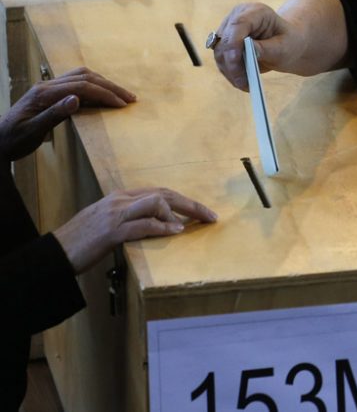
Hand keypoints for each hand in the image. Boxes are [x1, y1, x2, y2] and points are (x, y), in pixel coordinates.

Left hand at [0, 67, 134, 162]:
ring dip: (104, 83)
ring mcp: (48, 87)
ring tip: (121, 95)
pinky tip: (102, 95)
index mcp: (43, 93)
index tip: (122, 105)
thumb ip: (54, 114)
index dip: (104, 94)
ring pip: (82, 76)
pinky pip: (76, 82)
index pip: (82, 87)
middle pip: (85, 78)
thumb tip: (76, 99)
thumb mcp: (32, 132)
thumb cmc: (13, 140)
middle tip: (130, 98)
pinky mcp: (50, 93)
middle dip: (110, 86)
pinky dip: (94, 86)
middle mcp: (46, 86)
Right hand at [53, 187, 216, 273]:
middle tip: (211, 216)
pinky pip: (143, 224)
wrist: (54, 254)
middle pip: (164, 194)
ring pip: (156, 202)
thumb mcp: (108, 225)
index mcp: (120, 197)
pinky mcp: (111, 231)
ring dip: (179, 214)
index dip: (184, 201)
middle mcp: (119, 200)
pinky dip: (162, 227)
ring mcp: (115, 214)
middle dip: (191, 204)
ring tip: (192, 226)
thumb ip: (130, 219)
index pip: (159, 192)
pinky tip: (175, 232)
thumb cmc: (81, 243)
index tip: (202, 211)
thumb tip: (157, 224)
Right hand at [212, 2, 298, 90]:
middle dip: (232, 63)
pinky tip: (242, 81)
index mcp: (256, 12)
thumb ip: (267, 48)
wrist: (286, 43)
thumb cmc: (289, 42)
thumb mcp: (285, 47)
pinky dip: (230, 72)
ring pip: (219, 52)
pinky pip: (221, 59)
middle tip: (243, 83)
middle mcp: (238, 16)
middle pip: (225, 40)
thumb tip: (249, 49)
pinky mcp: (224, 42)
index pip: (238, 24)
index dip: (234, 42)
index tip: (235, 60)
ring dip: (230, 71)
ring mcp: (229, 29)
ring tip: (245, 85)